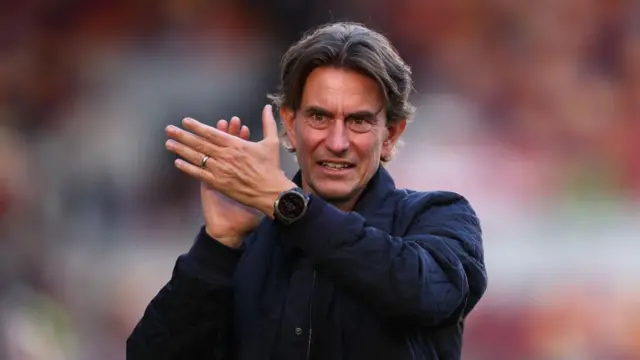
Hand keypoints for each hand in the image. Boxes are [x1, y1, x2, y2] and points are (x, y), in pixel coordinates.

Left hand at [165, 105, 295, 219]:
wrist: (271, 192)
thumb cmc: (272, 168)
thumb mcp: (271, 142)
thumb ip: (267, 123)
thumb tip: (268, 107)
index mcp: (236, 144)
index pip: (212, 133)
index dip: (197, 127)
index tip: (185, 122)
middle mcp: (225, 156)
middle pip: (199, 144)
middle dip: (183, 135)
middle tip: (169, 130)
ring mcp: (220, 170)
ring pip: (197, 158)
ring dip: (181, 150)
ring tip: (168, 143)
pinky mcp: (219, 183)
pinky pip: (199, 174)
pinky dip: (188, 168)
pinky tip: (178, 163)